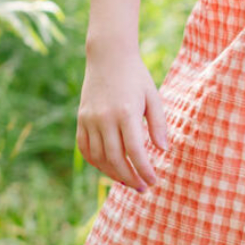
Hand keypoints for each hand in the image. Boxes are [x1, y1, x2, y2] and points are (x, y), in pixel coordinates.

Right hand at [76, 49, 168, 192]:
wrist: (108, 56)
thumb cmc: (136, 76)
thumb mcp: (153, 97)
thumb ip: (158, 124)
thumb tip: (163, 151)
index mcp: (126, 112)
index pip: (135, 151)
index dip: (144, 170)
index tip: (154, 181)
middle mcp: (105, 118)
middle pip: (116, 159)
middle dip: (130, 178)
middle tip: (142, 187)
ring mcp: (90, 119)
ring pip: (99, 158)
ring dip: (113, 174)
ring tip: (128, 180)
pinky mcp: (81, 119)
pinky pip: (85, 149)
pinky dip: (96, 162)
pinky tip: (109, 168)